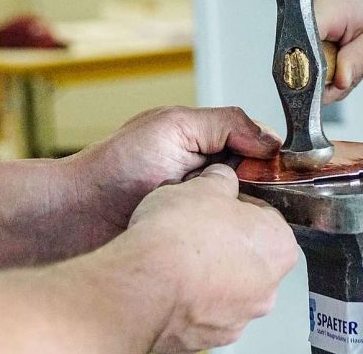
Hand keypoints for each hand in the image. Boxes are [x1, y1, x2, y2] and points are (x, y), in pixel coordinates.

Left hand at [69, 106, 280, 247]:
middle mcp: (208, 175)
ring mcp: (201, 208)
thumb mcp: (174, 125)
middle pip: (258, 182)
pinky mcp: (194, 237)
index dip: (273, 160)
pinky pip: (225, 238)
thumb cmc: (113, 168)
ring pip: (246, 213)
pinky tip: (229, 239)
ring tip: (241, 219)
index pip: (258, 148)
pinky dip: (229, 237)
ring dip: (246, 216)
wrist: (78, 217)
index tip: (284, 172)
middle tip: (259, 198)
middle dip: (264, 190)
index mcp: (206, 142)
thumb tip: (269, 139)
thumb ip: (225, 123)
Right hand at [128, 163, 298, 351]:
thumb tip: (221, 179)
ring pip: (229, 288)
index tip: (216, 204)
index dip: (237, 206)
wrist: (145, 286)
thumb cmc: (181, 234)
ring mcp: (240, 317)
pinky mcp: (210, 337)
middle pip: (250, 256)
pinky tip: (170, 284)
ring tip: (177, 258)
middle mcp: (269, 288)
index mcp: (280, 246)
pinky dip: (191, 300)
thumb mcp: (204, 187)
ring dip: (210, 274)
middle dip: (226, 242)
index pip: (266, 219)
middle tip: (195, 229)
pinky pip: (204, 312)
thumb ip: (221, 181)